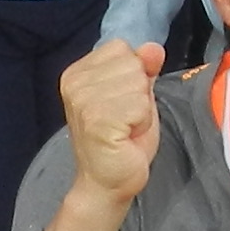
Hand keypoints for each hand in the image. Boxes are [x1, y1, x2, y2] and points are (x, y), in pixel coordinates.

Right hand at [57, 40, 168, 203]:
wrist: (106, 182)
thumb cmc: (121, 140)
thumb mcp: (137, 95)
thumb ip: (143, 69)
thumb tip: (153, 47)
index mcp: (77, 72)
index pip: (121, 48)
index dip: (133, 74)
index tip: (121, 102)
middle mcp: (75, 83)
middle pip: (132, 64)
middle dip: (139, 93)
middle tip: (125, 119)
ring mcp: (84, 101)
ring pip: (139, 84)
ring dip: (142, 109)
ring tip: (126, 128)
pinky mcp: (97, 120)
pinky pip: (140, 106)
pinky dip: (142, 122)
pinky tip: (127, 137)